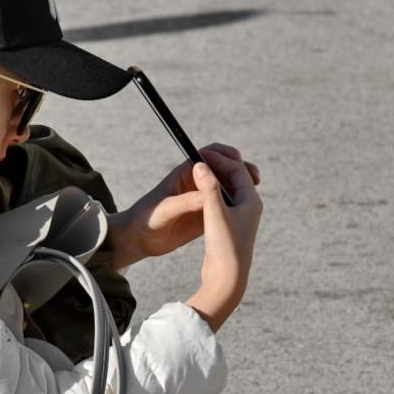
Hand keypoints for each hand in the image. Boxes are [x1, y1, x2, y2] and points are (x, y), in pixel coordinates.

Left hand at [108, 143, 259, 269]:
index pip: (209, 154)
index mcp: (185, 173)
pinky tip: (246, 215)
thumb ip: (184, 203)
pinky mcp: (206, 215)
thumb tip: (206, 197)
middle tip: (254, 178)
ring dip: (243, 188)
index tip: (239, 162)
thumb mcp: (164, 209)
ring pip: (228, 188)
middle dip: (241, 170)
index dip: (226, 155)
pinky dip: (238, 207)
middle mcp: (196, 183)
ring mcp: (203, 199)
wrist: (139, 239)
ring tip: (255, 196)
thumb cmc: (145, 219)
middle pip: (224, 169)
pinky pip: (226, 207)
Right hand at [185, 157, 262, 331]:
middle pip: (235, 177)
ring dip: (214, 178)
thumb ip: (209, 188)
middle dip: (218, 166)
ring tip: (197, 172)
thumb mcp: (214, 214)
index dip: (218, 159)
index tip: (199, 154)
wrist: (228, 279)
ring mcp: (240, 217)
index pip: (237, 169)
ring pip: (228, 189)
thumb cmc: (224, 247)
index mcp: (250, 200)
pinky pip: (222, 201)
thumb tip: (201, 164)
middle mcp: (249, 206)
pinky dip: (211, 193)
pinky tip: (198, 196)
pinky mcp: (230, 227)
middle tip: (199, 158)